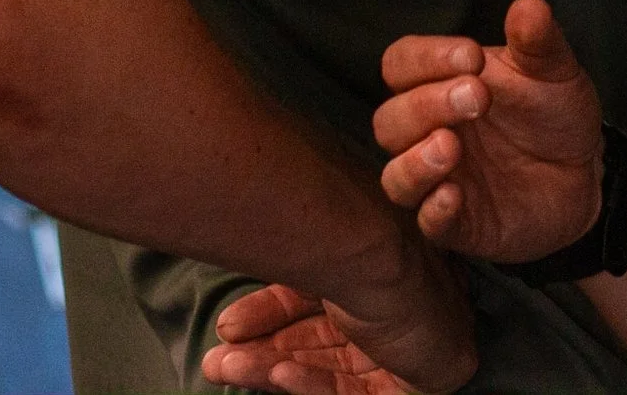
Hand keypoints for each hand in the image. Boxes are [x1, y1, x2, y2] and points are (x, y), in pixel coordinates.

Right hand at [201, 235, 473, 394]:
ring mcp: (402, 351)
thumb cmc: (356, 246)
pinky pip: (351, 393)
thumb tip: (233, 316)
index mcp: (377, 276)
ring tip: (224, 365)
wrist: (395, 257)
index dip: (269, 314)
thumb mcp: (312, 264)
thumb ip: (286, 286)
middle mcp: (392, 312)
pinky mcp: (410, 387)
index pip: (315, 304)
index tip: (228, 324)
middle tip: (216, 358)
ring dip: (271, 367)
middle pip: (315, 342)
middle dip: (261, 351)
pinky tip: (278, 372)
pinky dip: (311, 383)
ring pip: (325, 369)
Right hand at [374, 0, 605, 260]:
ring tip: (451, 145)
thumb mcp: (554, 70)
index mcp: (441, 84)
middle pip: (390, 118)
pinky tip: (454, 196)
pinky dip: (434, 210)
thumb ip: (538, 41)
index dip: (426, 58)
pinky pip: (428, 223)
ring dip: (416, 160)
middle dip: (427, 105)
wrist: (586, 173)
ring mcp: (440, 179)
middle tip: (478, 96)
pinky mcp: (458, 223)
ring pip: (395, 175)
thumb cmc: (553, 114)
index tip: (472, 57)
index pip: (402, 63)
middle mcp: (429, 132)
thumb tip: (529, 6)